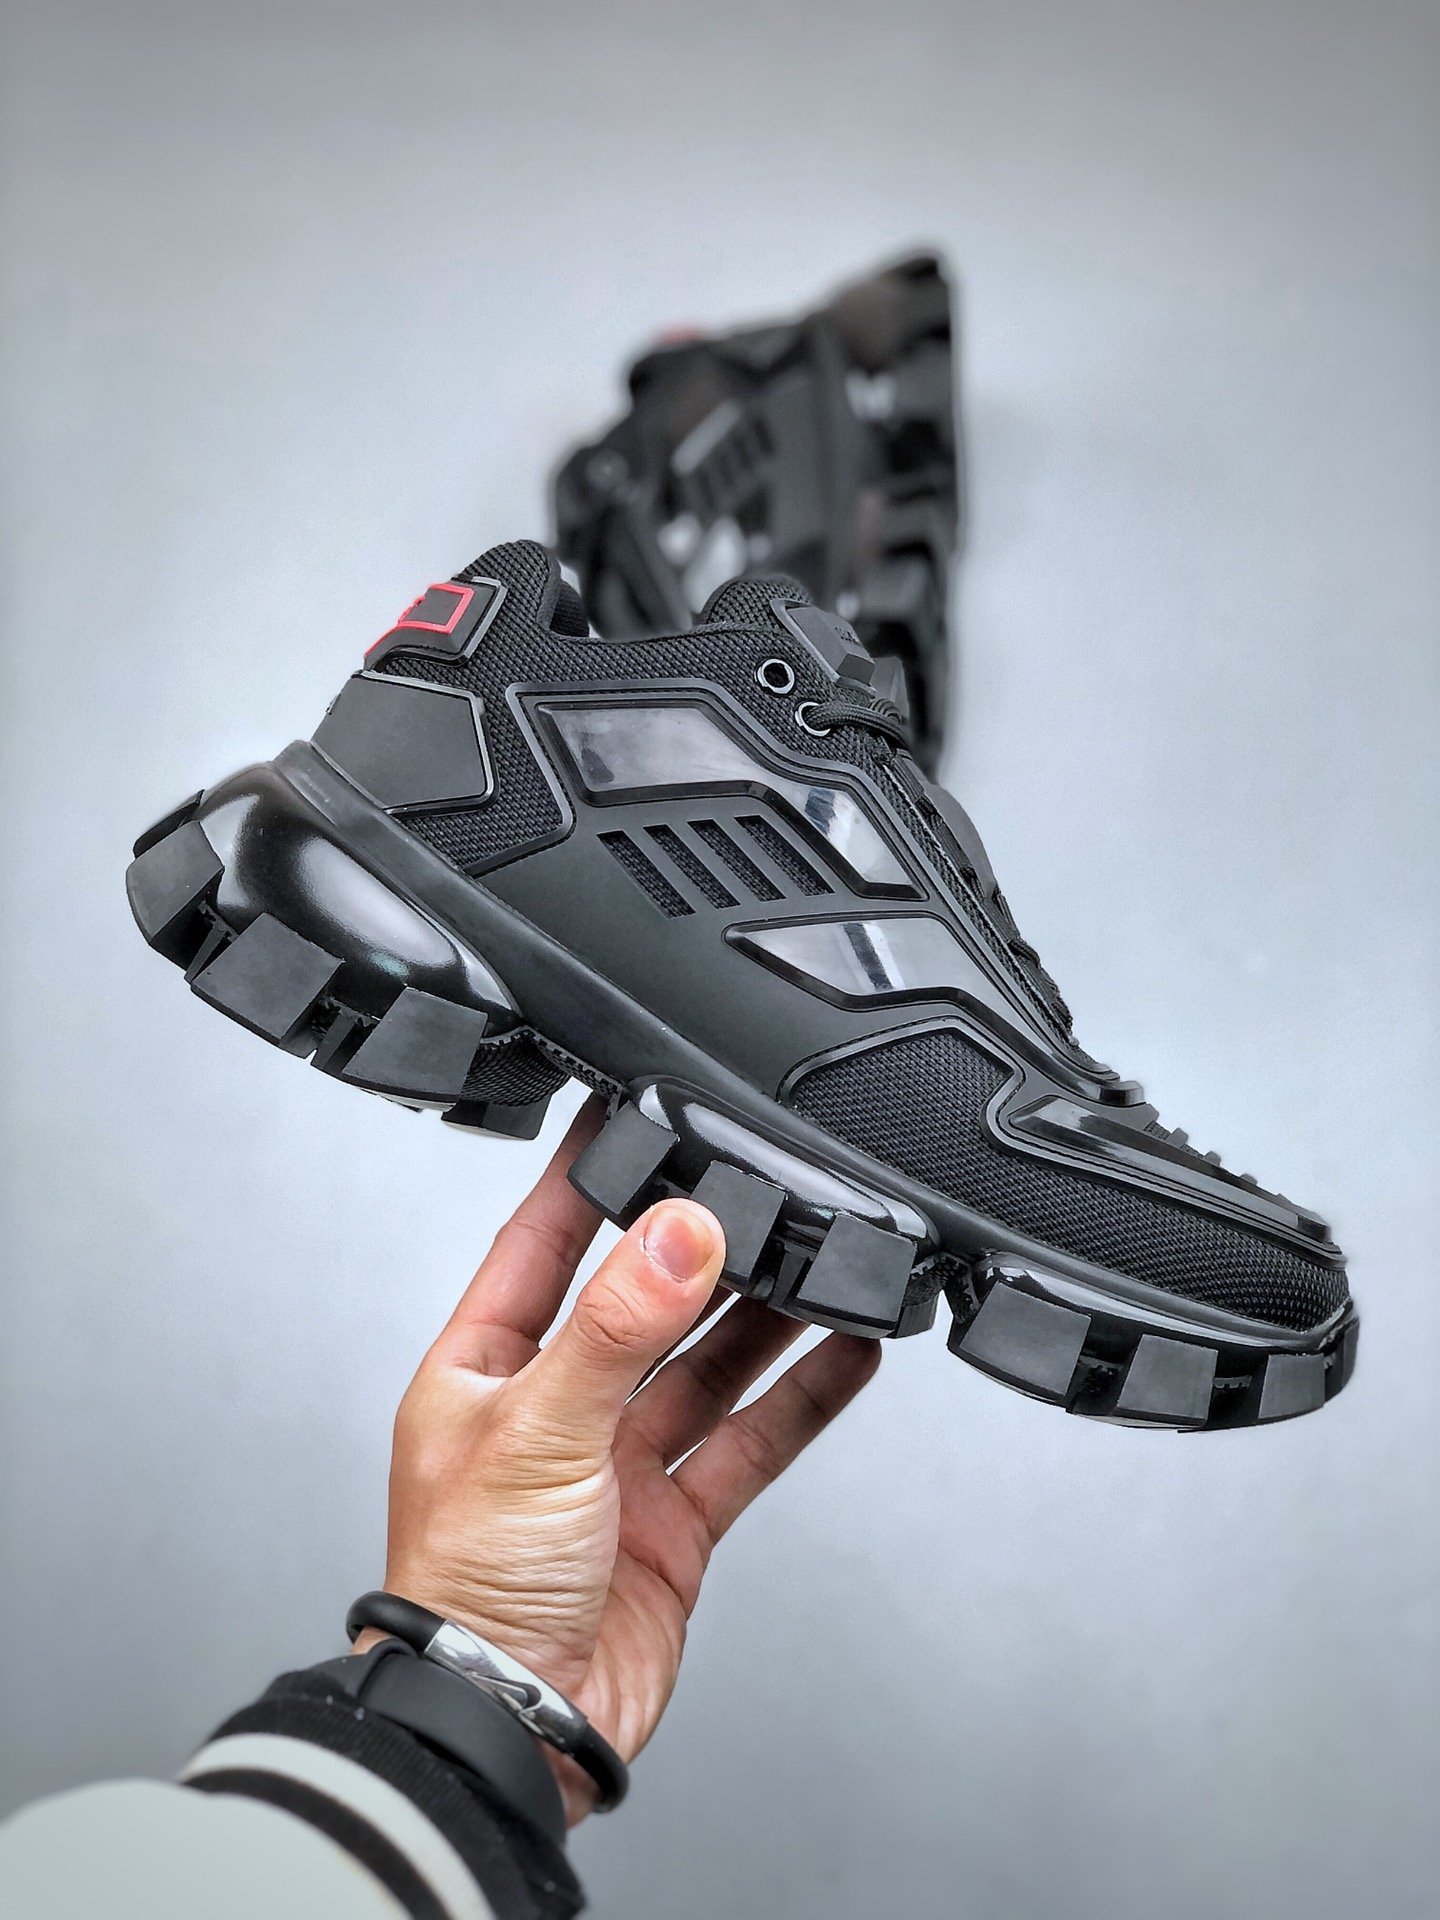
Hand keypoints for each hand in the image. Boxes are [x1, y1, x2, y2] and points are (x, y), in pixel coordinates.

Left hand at [360, 1096, 879, 1821]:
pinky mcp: (674, 1522)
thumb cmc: (467, 1595)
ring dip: (767, 1317)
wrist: (509, 1731)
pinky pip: (748, 1441)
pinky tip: (843, 1356)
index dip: (593, 1179)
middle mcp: (554, 1408)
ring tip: (828, 1258)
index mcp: (485, 1369)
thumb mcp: (540, 1432)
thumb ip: (618, 1327)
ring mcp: (617, 1465)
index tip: (637, 1113)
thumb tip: (680, 1230)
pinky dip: (800, 1400)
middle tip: (769, 1191)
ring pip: (709, 1366)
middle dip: (708, 1250)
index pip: (544, 1242)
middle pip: (646, 1301)